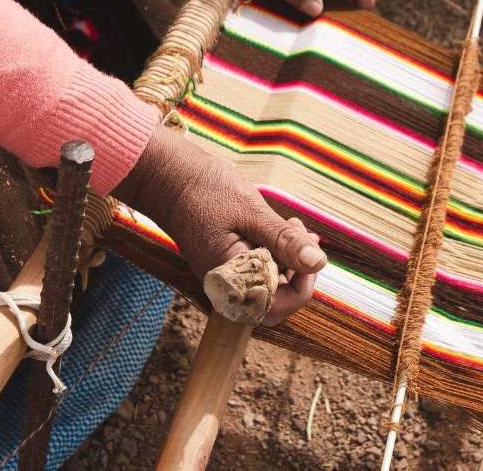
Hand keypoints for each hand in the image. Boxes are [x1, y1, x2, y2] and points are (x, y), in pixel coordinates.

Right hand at [114, 125, 325, 324]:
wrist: (165, 176)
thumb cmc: (204, 190)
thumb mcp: (252, 212)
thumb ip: (284, 240)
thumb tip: (318, 261)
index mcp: (229, 280)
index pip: (276, 306)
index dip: (302, 284)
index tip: (310, 251)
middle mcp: (225, 286)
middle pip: (274, 303)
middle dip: (298, 275)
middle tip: (304, 238)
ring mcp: (224, 276)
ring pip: (268, 287)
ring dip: (289, 262)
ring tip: (294, 227)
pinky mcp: (225, 263)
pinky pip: (257, 271)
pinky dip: (276, 255)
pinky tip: (284, 230)